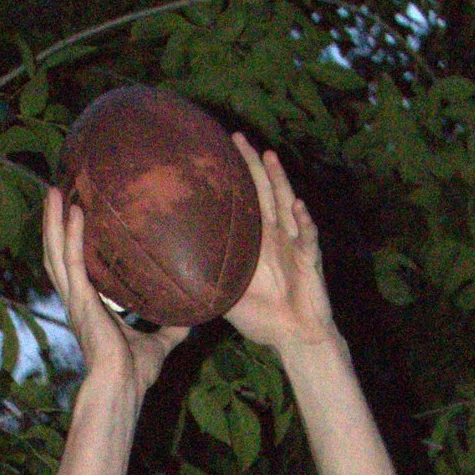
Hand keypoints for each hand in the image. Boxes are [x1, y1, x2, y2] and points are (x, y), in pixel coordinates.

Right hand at [42, 184, 178, 394]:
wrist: (123, 388)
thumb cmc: (134, 372)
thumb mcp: (158, 341)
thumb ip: (170, 327)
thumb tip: (192, 316)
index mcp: (90, 305)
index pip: (73, 265)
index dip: (69, 240)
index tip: (72, 213)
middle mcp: (77, 298)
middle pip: (57, 251)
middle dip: (54, 222)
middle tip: (56, 190)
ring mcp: (76, 298)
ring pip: (56, 251)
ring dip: (53, 220)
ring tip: (55, 190)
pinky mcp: (80, 300)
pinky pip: (72, 261)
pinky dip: (71, 236)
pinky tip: (74, 212)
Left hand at [223, 137, 337, 350]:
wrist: (293, 337)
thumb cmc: (262, 317)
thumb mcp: (225, 296)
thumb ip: (204, 282)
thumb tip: (166, 280)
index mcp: (257, 239)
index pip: (244, 199)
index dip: (233, 176)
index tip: (216, 151)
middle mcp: (276, 234)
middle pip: (264, 190)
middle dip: (252, 164)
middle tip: (237, 137)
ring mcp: (294, 243)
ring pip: (287, 203)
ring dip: (279, 180)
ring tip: (269, 156)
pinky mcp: (309, 259)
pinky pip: (307, 237)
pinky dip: (304, 220)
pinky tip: (298, 205)